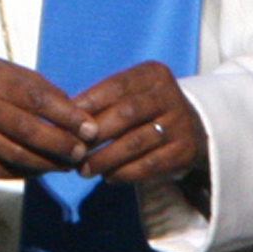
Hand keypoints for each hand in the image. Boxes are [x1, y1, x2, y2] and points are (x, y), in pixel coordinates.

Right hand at [0, 56, 89, 180]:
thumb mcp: (7, 71)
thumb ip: (39, 89)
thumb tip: (76, 115)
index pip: (36, 99)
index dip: (67, 116)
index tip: (90, 128)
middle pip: (27, 132)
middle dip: (60, 144)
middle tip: (82, 152)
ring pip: (16, 156)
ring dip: (48, 163)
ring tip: (68, 164)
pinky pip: (1, 170)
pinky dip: (26, 172)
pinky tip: (43, 168)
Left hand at [76, 61, 205, 187]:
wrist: (188, 128)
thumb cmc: (142, 110)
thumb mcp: (129, 95)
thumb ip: (101, 101)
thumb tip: (63, 118)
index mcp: (152, 74)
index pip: (116, 87)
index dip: (88, 104)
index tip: (64, 122)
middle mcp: (169, 95)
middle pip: (126, 114)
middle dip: (94, 134)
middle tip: (72, 150)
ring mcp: (180, 124)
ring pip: (135, 142)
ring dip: (105, 159)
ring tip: (84, 169)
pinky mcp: (184, 151)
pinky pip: (149, 164)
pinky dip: (124, 172)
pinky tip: (108, 176)